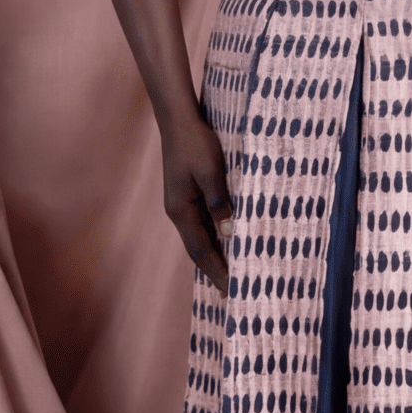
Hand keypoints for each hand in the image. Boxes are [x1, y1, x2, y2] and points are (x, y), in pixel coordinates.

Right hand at [161, 109, 232, 293]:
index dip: (217, 271)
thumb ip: (219, 202)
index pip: (201, 250)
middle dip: (215, 270)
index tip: (231, 290)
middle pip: (198, 249)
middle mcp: (178, 212)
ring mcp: (181, 204)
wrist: (178, 120)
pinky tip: (226, 243)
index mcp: (180, 210)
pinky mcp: (187, 195)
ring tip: (232, 274)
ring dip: (215, 256)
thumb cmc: (196, 142)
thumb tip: (228, 233)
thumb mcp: (211, 171)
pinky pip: (201, 224)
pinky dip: (213, 239)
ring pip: (200, 238)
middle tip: (233, 291)